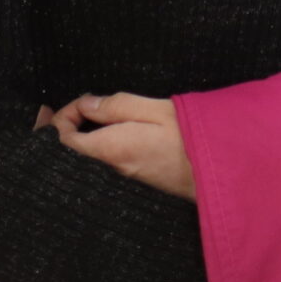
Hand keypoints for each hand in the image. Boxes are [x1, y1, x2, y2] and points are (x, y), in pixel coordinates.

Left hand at [34, 92, 193, 201]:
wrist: (218, 176)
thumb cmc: (191, 139)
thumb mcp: (154, 109)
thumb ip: (117, 105)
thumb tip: (87, 104)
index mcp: (111, 149)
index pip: (64, 139)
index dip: (62, 117)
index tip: (80, 100)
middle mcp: (112, 169)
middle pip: (72, 152)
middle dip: (66, 127)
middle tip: (72, 106)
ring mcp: (124, 178)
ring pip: (89, 158)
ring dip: (84, 136)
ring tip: (93, 113)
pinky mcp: (137, 181)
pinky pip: (106, 163)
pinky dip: (99, 147)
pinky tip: (111, 131)